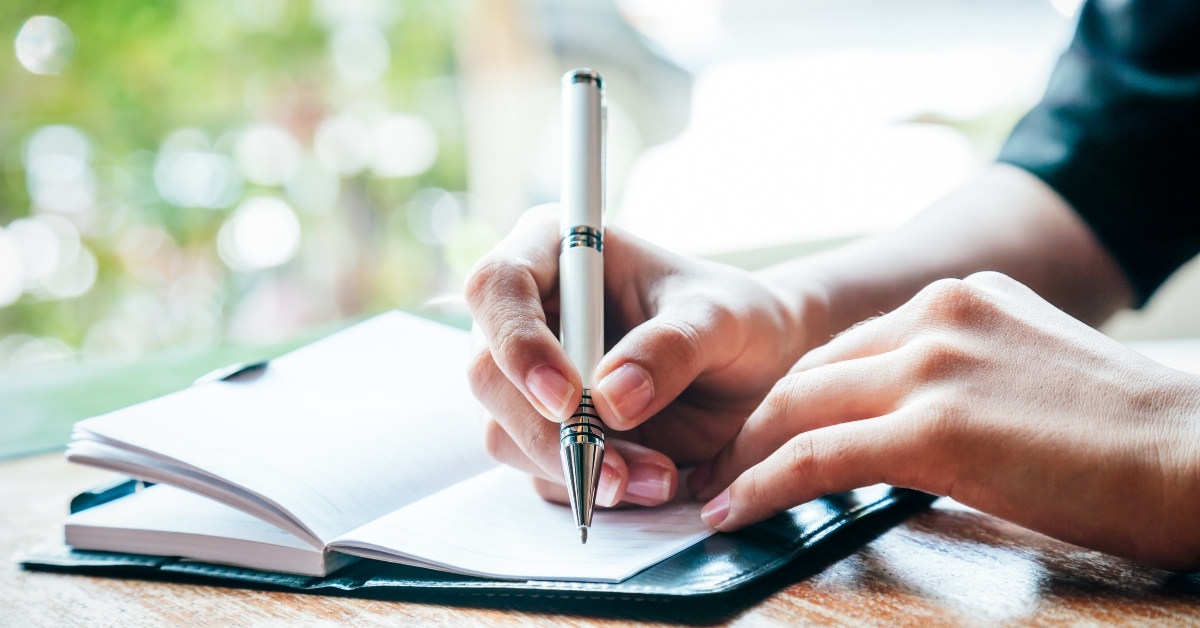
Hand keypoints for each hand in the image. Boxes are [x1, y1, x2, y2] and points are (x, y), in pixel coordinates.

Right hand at [464, 204, 821, 507]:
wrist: (757, 370)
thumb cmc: (735, 319)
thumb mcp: (721, 320)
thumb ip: (670, 347)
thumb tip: (610, 400)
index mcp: (555, 252)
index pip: (497, 286)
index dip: (518, 343)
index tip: (566, 397)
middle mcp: (529, 313)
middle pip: (487, 373)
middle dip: (547, 430)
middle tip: (614, 469)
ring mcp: (528, 378)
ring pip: (505, 432)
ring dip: (575, 468)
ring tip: (658, 477)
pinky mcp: (545, 431)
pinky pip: (540, 471)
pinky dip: (590, 487)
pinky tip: (648, 482)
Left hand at [690, 271, 1199, 568]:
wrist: (1198, 455)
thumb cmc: (1126, 435)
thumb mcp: (1029, 370)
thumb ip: (962, 374)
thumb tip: (905, 421)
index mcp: (959, 298)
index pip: (847, 347)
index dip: (795, 394)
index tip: (764, 430)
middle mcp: (937, 315)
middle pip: (809, 372)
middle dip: (756, 423)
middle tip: (721, 465)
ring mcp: (931, 366)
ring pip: (799, 409)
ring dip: (745, 458)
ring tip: (714, 494)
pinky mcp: (932, 427)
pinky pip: (816, 457)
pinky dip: (763, 486)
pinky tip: (735, 512)